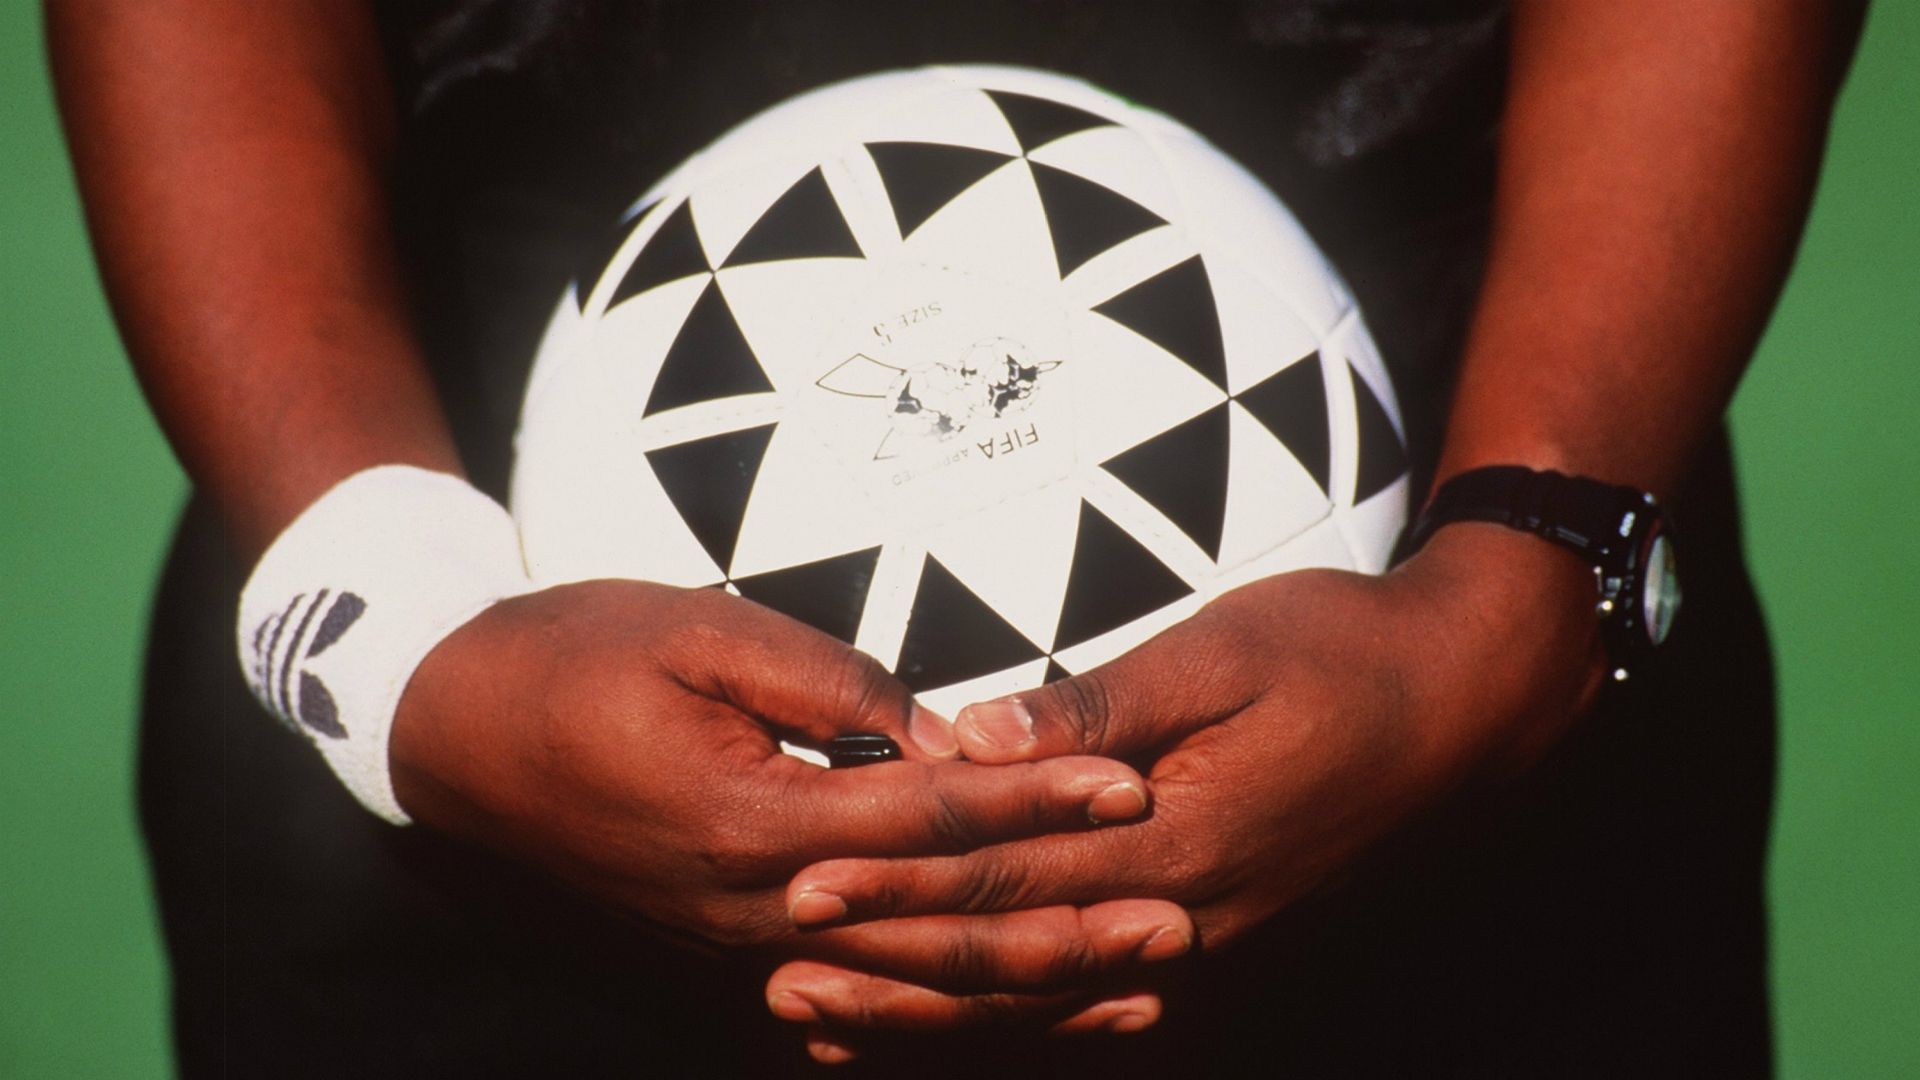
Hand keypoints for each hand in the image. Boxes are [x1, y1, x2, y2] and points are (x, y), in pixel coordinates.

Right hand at [389, 579, 1188, 1009]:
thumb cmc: (574, 653)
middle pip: (936, 932)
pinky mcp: (730, 940)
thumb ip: (827, 682)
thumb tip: (942, 730)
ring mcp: (740, 939)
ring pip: (907, 984)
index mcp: (753, 820)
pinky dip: (940, 1011)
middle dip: (1062, 926)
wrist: (454, 727)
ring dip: (1024, 989)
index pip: (929, 816)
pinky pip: (855, 995)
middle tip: (1177, 920)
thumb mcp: (696, 631)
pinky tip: (1012, 1020)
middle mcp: (755, 906)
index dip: (1035, 800)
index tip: (1130, 787)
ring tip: (1133, 989)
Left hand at [768, 524, 1608, 1038]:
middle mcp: (1183, 911)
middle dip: (890, 970)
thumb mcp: (1224, 651)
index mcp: (1174, 835)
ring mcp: (1205, 938)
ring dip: (936, 1012)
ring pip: (1045, 998)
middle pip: (1009, 956)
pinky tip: (960, 1026)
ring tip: (834, 1026)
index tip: (801, 886)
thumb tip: (977, 738)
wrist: (1467, 705)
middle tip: (782, 981)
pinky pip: (1099, 998)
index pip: (1004, 872)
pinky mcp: (1219, 935)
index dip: (898, 880)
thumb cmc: (1342, 654)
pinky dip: (1018, 1019)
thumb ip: (1100, 706)